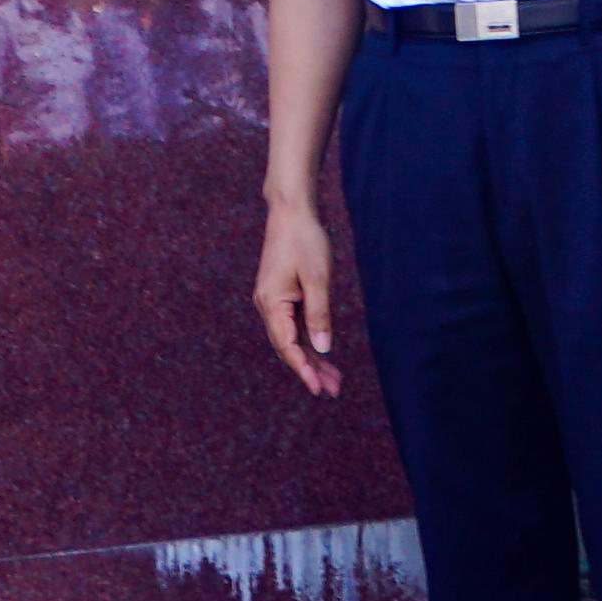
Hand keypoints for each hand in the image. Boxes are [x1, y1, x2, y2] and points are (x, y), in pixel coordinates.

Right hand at [253, 194, 342, 398]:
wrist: (290, 211)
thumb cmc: (305, 241)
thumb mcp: (317, 279)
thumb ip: (319, 315)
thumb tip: (323, 349)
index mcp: (271, 303)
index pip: (287, 346)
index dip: (303, 370)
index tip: (318, 389)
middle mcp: (267, 306)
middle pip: (288, 347)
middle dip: (310, 369)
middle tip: (334, 389)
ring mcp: (272, 301)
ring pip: (291, 338)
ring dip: (311, 358)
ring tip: (333, 378)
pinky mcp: (281, 295)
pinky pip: (293, 325)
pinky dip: (308, 340)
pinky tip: (323, 353)